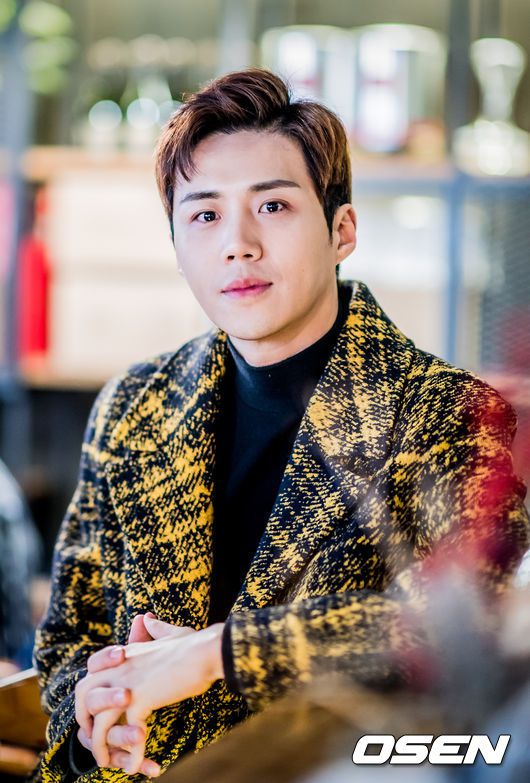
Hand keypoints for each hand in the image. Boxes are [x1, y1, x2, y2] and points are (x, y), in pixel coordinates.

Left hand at [77, 618, 223, 773]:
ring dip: (101, 744)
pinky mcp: (140, 699)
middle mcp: (121, 667)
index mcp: (127, 653)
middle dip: (84, 718)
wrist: (208, 650)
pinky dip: (131, 755)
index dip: (91, 691)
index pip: (93, 669)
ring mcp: (127, 683)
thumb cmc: (196, 643)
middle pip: (84, 693)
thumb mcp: (172, 633)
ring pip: (98, 719)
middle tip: (93, 738)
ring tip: (107, 763)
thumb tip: (149, 618)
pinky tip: (135, 768)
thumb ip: (157, 630)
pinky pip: (127, 732)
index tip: (97, 708)